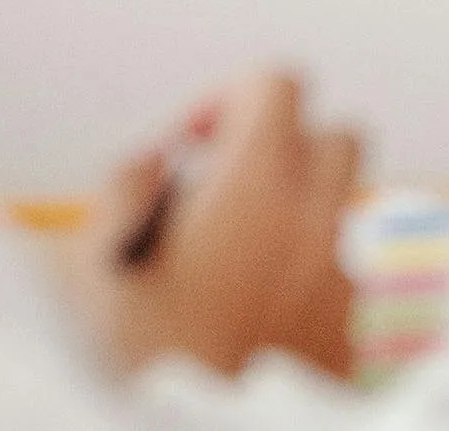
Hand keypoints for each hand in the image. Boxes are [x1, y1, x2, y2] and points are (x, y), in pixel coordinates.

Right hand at [75, 69, 362, 381]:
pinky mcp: (353, 329)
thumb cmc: (144, 364)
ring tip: (229, 257)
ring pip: (344, 205)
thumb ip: (123, 188)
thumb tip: (157, 159)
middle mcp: (319, 219)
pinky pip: (345, 271)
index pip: (277, 84)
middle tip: (219, 193)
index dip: (227, 98)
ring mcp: (344, 275)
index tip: (190, 146)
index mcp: (259, 187)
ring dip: (296, 210)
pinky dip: (307, 270)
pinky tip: (252, 311)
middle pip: (332, 135)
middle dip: (281, 146)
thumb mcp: (95, 267)